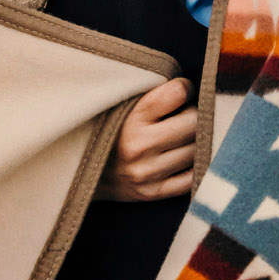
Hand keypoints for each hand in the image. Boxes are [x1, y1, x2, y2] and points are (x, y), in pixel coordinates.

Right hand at [100, 76, 196, 201]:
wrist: (81, 172)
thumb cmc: (108, 131)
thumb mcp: (121, 106)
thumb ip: (150, 94)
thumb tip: (189, 86)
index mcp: (131, 118)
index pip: (178, 93)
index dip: (184, 88)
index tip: (181, 91)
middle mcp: (139, 146)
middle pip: (194, 123)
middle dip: (193, 116)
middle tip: (182, 116)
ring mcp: (146, 172)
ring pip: (197, 151)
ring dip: (194, 142)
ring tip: (179, 138)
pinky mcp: (152, 193)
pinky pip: (192, 179)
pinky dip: (193, 168)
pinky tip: (182, 159)